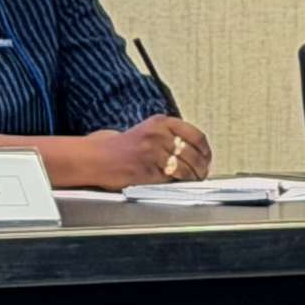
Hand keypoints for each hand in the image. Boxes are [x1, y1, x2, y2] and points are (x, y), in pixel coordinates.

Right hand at [94, 116, 213, 186]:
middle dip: (202, 166)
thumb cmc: (118, 148)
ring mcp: (154, 151)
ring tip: (193, 179)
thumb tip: (194, 151)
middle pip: (194, 153)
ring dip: (193, 176)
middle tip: (202, 172)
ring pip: (187, 167)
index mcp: (159, 122)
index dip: (205, 150)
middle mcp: (158, 134)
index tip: (207, 157)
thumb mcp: (146, 131)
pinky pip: (173, 177)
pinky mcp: (149, 168)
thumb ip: (168, 137)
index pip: (195, 135)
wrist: (97, 158)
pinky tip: (177, 182)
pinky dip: (179, 182)